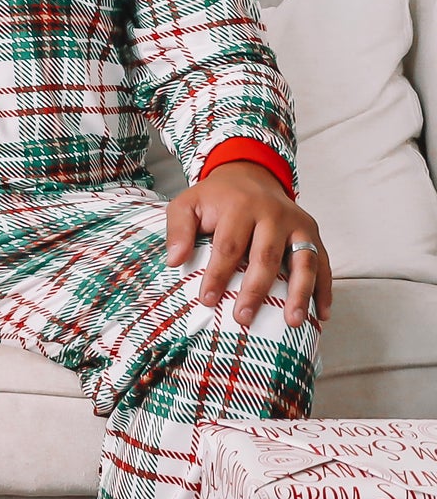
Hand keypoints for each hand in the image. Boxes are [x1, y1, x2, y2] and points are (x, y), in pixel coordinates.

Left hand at [169, 159, 330, 328]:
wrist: (250, 176)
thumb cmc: (216, 198)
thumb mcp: (188, 205)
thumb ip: (178, 230)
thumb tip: (175, 261)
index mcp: (241, 206)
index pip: (228, 246)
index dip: (218, 275)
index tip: (207, 300)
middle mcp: (274, 214)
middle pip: (265, 256)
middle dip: (255, 290)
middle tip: (243, 318)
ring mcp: (298, 224)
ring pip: (303, 260)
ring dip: (299, 293)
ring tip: (292, 322)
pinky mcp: (313, 233)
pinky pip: (323, 263)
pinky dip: (324, 289)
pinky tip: (321, 314)